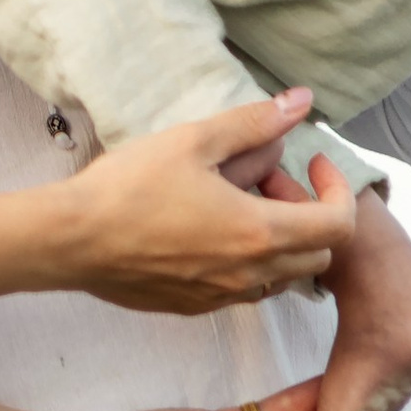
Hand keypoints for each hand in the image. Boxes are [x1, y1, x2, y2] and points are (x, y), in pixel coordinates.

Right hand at [54, 92, 356, 314]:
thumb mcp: (195, 141)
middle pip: (317, 254)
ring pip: (280, 274)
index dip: (338, 190)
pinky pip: (243, 288)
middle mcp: (250, 274)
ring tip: (233, 200)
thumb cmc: (130, 186)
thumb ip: (254, 124)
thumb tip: (300, 103)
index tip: (311, 164)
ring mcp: (222, 297)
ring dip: (277, 238)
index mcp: (258, 232)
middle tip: (266, 178)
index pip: (338, 225)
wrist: (72, 240)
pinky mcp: (195, 307)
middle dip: (307, 213)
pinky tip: (204, 226)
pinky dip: (245, 258)